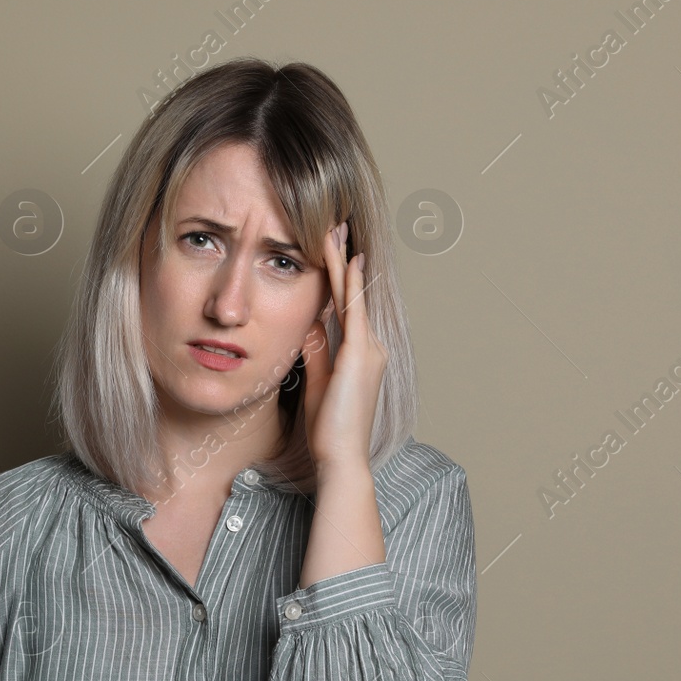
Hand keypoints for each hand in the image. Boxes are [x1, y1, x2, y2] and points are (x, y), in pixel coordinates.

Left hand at [300, 222, 386, 470]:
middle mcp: (371, 346)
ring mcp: (369, 348)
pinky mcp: (360, 354)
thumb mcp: (316, 380)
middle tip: (336, 225)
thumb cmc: (329, 428)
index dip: (339, 276)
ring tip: (335, 229)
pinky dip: (348, 282)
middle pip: (354, 292)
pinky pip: (353, 310)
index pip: (347, 305)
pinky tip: (345, 259)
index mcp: (360, 353)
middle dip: (343, 258)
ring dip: (343, 261)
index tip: (331, 250)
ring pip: (354, 294)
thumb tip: (309, 322)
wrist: (341, 456)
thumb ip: (316, 350)